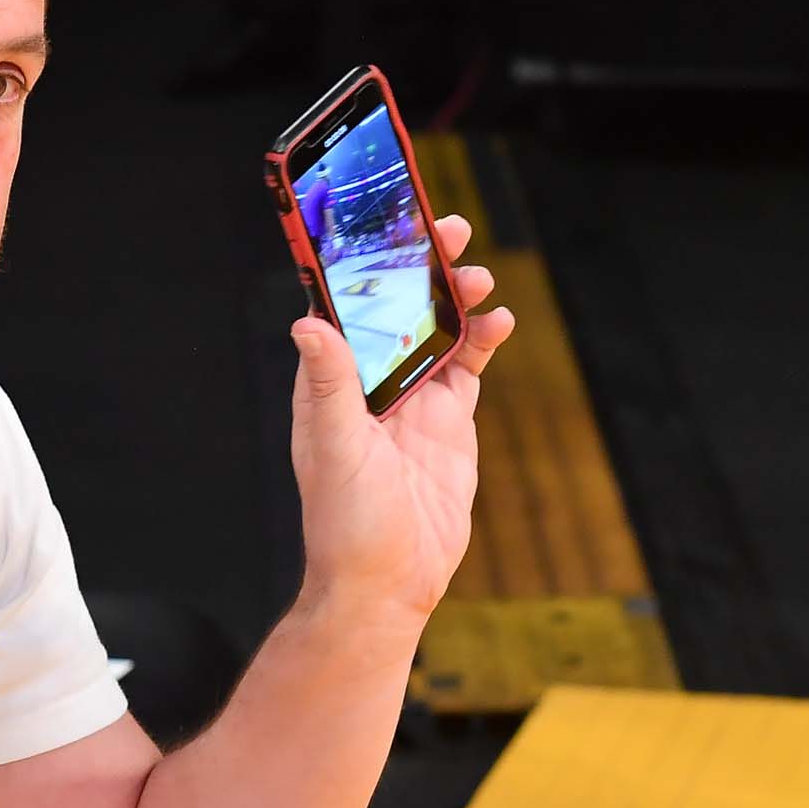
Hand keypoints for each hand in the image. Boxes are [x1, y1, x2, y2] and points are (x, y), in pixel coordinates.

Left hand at [289, 214, 512, 624]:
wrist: (387, 584)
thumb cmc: (345, 525)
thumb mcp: (334, 449)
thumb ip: (330, 386)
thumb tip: (307, 324)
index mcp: (329, 385)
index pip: (343, 307)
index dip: (363, 263)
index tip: (387, 223)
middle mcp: (368, 385)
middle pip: (395, 308)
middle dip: (420, 266)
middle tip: (449, 230)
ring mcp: (412, 402)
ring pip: (435, 330)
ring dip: (455, 298)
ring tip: (477, 276)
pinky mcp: (449, 423)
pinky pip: (469, 366)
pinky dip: (484, 339)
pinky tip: (501, 319)